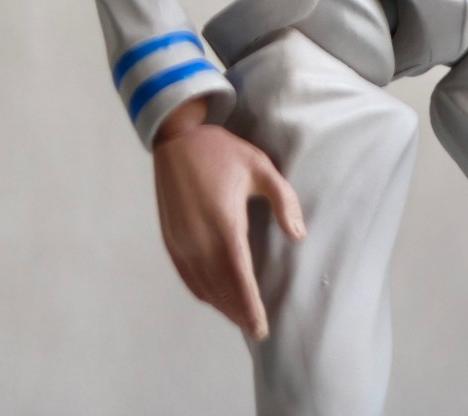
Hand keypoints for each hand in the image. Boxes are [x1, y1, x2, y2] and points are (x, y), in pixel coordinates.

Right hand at [153, 103, 305, 338]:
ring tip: (240, 317)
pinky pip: (187, 277)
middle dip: (238, 312)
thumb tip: (298, 235)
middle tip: (255, 328)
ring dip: (221, 306)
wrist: (176, 139)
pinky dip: (202, 292)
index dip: (250, 306)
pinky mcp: (170, 240)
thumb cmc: (221, 151)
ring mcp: (181, 242)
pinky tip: (214, 297)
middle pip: (220, 290)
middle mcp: (199, 240)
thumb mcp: (260, 166)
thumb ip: (283, 200)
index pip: (239, 278)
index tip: (261, 327)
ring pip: (202, 287)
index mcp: (224, 224)